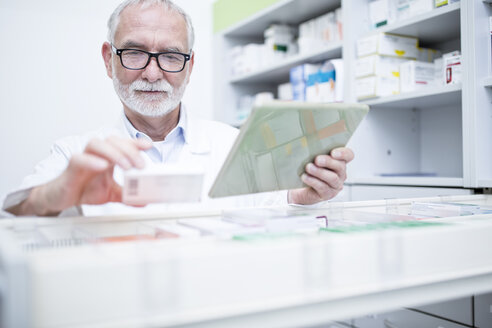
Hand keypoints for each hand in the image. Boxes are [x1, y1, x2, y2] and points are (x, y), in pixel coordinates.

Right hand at [16, 136, 151, 215]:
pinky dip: (91, 161)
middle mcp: (96, 154)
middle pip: (112, 140)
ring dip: (113, 153)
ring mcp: (83, 158)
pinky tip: (102, 166)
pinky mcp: (71, 168)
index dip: (135, 142)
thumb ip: (127, 195)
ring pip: (96, 143)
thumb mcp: (111, 193)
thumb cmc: (85, 189)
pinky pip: (79, 159)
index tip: (148, 146)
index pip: (122, 144)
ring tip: (126, 166)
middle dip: (129, 149)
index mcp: (107, 157)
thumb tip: (144, 201)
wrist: (62, 198)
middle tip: (141, 164)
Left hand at [288, 147, 353, 204]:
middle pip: (340, 166)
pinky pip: (323, 187)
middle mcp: (340, 173)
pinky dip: (313, 181)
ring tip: (309, 167)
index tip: (333, 152)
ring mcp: (335, 185)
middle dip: (328, 162)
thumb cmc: (309, 170)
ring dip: (320, 172)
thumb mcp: (312, 159)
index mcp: (339, 161)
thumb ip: (314, 152)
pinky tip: (305, 177)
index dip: (343, 153)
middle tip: (317, 159)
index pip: (348, 155)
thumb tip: (306, 145)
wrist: (302, 188)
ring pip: (332, 178)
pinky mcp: (328, 194)